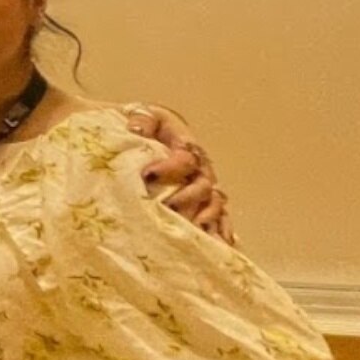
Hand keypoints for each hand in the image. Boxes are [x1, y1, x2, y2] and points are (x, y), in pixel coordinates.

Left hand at [131, 104, 232, 241]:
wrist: (138, 132)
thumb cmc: (140, 125)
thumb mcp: (140, 116)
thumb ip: (140, 120)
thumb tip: (136, 129)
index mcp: (184, 144)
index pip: (185, 158)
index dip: (170, 167)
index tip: (147, 175)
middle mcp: (199, 167)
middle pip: (203, 184)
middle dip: (188, 197)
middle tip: (169, 206)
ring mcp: (202, 185)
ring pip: (214, 202)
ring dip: (206, 216)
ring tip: (193, 227)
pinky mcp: (200, 202)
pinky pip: (219, 217)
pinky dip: (221, 229)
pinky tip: (222, 243)